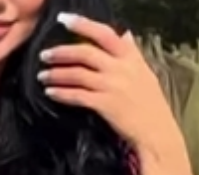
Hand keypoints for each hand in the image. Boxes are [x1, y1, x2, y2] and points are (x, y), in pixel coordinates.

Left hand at [39, 15, 183, 158]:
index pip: (104, 33)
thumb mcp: (145, 72)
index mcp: (129, 56)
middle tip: (44, 54)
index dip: (82, 24)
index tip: (64, 19)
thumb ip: (132, 53)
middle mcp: (119, 68)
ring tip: (43, 75)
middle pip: (85, 52)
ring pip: (77, 74)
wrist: (155, 131)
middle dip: (61, 52)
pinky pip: (77, 96)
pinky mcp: (104, 105)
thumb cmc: (151, 103)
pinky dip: (62, 93)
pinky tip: (51, 93)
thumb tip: (125, 35)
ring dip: (57, 74)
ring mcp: (111, 86)